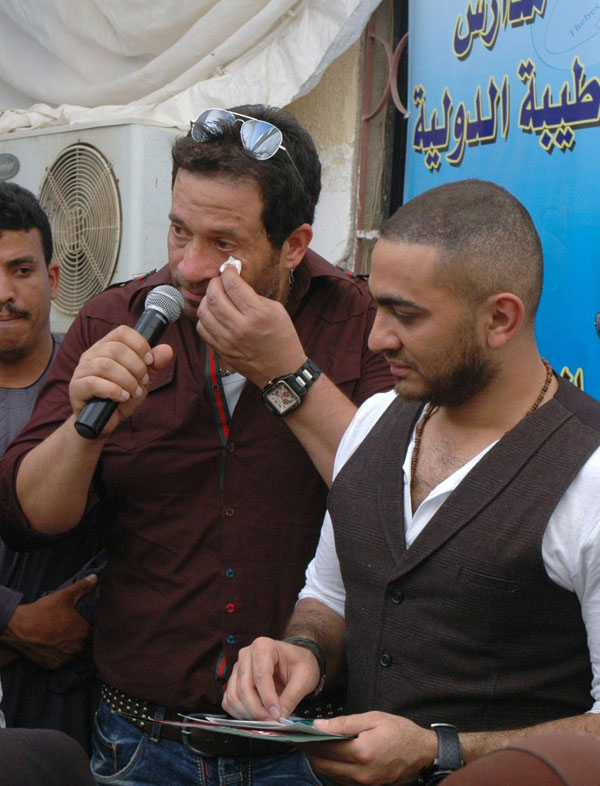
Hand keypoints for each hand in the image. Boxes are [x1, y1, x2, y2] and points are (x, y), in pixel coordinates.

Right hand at [1, 575, 97, 668]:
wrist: (20, 628)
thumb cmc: (44, 611)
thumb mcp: (65, 595)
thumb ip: (83, 587)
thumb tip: (95, 578)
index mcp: (84, 632)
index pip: (95, 633)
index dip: (90, 628)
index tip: (84, 623)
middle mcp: (77, 648)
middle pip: (86, 646)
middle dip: (82, 639)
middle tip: (75, 632)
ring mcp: (65, 659)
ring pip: (75, 656)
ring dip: (73, 650)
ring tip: (66, 640)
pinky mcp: (53, 665)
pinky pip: (62, 663)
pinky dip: (61, 657)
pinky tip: (56, 648)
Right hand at [68, 325, 173, 436]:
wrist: (103, 423)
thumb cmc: (121, 398)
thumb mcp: (142, 380)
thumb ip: (154, 365)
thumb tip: (167, 349)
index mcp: (106, 347)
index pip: (122, 332)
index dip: (140, 344)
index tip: (149, 361)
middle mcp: (91, 355)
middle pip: (116, 348)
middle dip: (136, 366)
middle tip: (142, 382)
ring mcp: (81, 370)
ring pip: (106, 365)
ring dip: (127, 380)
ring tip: (134, 392)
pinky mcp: (76, 388)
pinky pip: (94, 383)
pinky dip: (114, 390)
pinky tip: (123, 397)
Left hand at [196, 267, 305, 386]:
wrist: (282, 370)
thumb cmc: (282, 338)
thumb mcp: (276, 310)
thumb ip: (253, 296)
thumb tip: (234, 283)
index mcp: (257, 314)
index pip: (233, 285)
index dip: (228, 272)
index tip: (229, 269)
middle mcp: (240, 327)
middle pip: (214, 296)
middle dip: (215, 283)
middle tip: (220, 281)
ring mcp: (228, 340)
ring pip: (204, 312)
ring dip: (207, 299)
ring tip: (216, 297)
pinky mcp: (221, 350)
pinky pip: (202, 329)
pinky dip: (205, 317)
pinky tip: (214, 315)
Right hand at [222, 636, 320, 720]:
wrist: (295, 660)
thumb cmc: (301, 664)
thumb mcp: (304, 678)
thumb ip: (291, 697)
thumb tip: (279, 718)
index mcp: (263, 646)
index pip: (261, 675)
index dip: (268, 698)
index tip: (277, 715)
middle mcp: (246, 654)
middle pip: (244, 687)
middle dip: (257, 710)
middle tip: (272, 722)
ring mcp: (237, 668)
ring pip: (234, 696)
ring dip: (248, 714)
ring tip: (266, 721)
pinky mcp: (233, 681)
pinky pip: (229, 701)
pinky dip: (239, 713)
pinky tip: (255, 717)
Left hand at [306, 712, 436, 785]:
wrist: (423, 753)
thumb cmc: (399, 731)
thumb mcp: (373, 719)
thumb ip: (344, 723)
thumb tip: (318, 725)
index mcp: (362, 752)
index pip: (326, 747)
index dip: (308, 740)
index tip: (296, 731)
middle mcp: (360, 773)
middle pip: (323, 765)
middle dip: (308, 752)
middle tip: (299, 738)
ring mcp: (363, 783)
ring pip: (330, 775)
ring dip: (318, 761)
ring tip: (310, 744)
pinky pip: (341, 780)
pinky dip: (331, 768)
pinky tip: (329, 755)